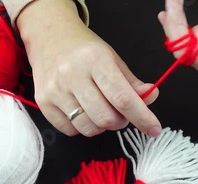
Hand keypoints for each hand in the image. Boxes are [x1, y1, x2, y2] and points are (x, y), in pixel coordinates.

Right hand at [17, 0, 160, 136]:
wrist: (50, 38)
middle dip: (121, 122)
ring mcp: (55, 90)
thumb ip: (133, 83)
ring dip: (102, 127)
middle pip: (106, 118)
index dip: (142, 117)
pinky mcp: (43, 102)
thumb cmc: (86, 51)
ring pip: (89, 128)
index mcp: (96, 60)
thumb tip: (152, 97)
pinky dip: (83, 127)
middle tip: (121, 113)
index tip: (154, 129)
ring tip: (102, 111)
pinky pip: (70, 131)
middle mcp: (73, 75)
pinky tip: (83, 111)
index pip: (123, 98)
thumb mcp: (114, 60)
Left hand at [158, 0, 197, 90]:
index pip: (188, 52)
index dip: (175, 28)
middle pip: (184, 53)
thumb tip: (194, 33)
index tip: (171, 7)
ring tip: (172, 9)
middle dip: (174, 26)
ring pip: (189, 55)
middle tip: (170, 3)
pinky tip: (181, 27)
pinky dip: (188, 40)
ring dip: (178, 32)